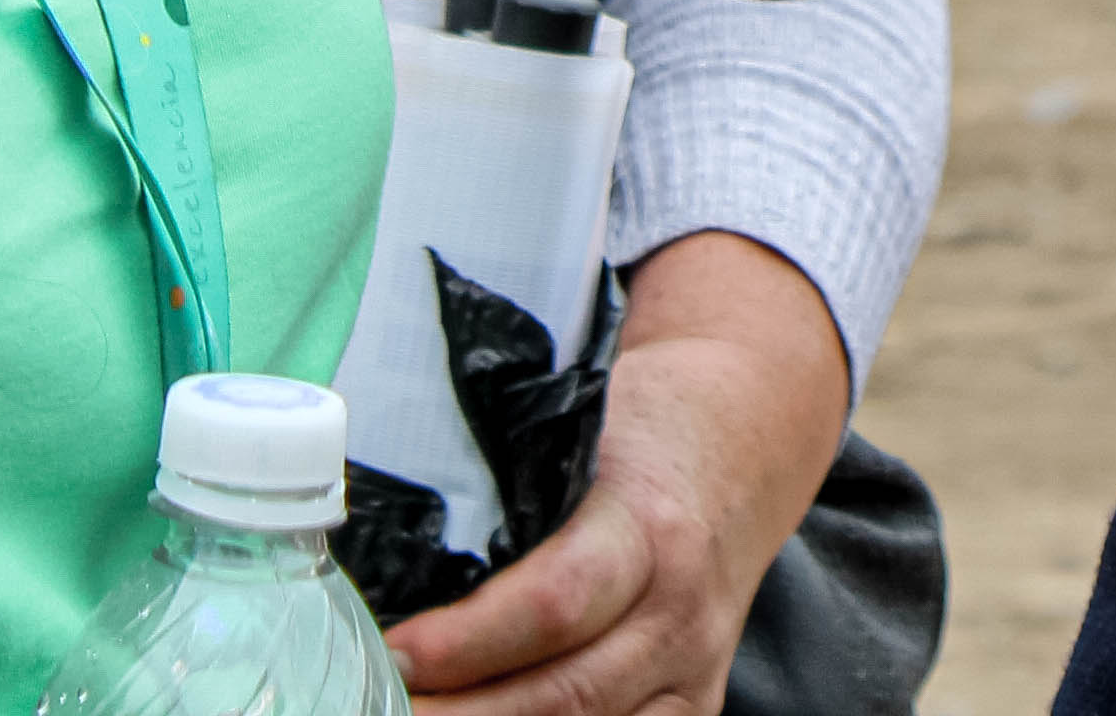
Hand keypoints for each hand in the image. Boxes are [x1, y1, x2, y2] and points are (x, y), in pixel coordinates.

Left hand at [393, 231, 848, 715]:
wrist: (744, 444)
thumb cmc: (641, 427)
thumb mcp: (581, 432)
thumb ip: (507, 492)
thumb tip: (386, 543)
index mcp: (650, 527)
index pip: (556, 602)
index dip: (469, 642)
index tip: (390, 651)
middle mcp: (680, 613)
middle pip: (563, 696)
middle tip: (371, 708)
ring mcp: (693, 672)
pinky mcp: (693, 710)